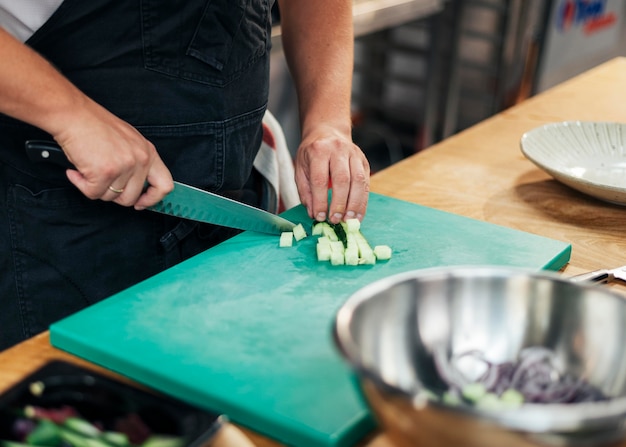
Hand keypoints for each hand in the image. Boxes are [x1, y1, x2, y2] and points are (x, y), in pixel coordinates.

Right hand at [53, 101, 173, 209]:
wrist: (72, 114)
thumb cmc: (94, 125)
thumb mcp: (128, 141)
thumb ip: (137, 162)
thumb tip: (136, 187)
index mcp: (148, 152)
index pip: (164, 185)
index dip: (152, 199)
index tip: (141, 203)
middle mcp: (140, 159)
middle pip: (131, 197)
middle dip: (113, 195)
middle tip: (101, 181)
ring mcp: (124, 166)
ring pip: (111, 197)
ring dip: (96, 187)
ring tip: (89, 169)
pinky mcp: (105, 172)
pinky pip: (93, 193)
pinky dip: (81, 184)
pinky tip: (77, 171)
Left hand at [294, 125, 369, 223]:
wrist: (328, 132)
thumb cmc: (312, 153)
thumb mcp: (301, 168)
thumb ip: (305, 191)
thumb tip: (313, 213)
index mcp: (319, 150)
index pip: (320, 179)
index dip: (320, 200)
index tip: (320, 217)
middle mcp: (338, 150)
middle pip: (342, 180)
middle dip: (339, 204)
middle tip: (335, 220)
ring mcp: (354, 154)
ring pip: (358, 181)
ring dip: (355, 204)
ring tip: (349, 220)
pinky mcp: (364, 161)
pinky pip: (366, 183)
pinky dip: (363, 202)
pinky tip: (357, 214)